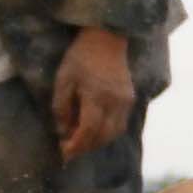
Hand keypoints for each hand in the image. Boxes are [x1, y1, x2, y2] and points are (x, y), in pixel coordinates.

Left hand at [50, 27, 136, 159]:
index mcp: (96, 96)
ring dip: (97, 142)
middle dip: (85, 147)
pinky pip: (120, 125)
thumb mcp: (63, 79)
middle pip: (102, 136)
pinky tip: (94, 131)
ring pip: (114, 134)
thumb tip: (63, 131)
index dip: (76, 145)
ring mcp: (125, 103)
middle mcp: (115, 103)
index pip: (88, 131)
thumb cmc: (80, 57)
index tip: (63, 153)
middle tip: (69, 150)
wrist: (107, 39)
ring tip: (81, 142)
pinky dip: (106, 133)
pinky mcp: (130, 100)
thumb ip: (61, 107)